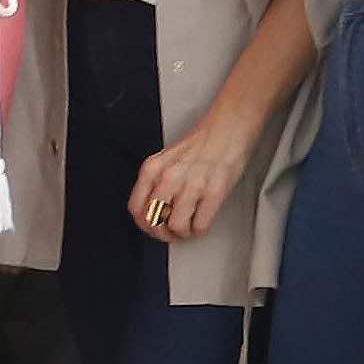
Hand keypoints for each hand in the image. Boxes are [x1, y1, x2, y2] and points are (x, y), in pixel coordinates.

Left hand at [125, 94, 274, 248]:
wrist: (227, 130)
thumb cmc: (199, 145)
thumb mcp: (166, 160)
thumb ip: (155, 182)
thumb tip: (151, 212)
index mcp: (152, 169)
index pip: (136, 208)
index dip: (144, 225)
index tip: (153, 229)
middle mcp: (169, 177)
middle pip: (154, 221)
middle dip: (163, 234)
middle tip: (172, 233)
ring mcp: (192, 184)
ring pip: (176, 226)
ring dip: (183, 233)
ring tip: (189, 227)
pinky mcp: (214, 191)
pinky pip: (200, 225)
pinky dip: (199, 230)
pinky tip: (202, 223)